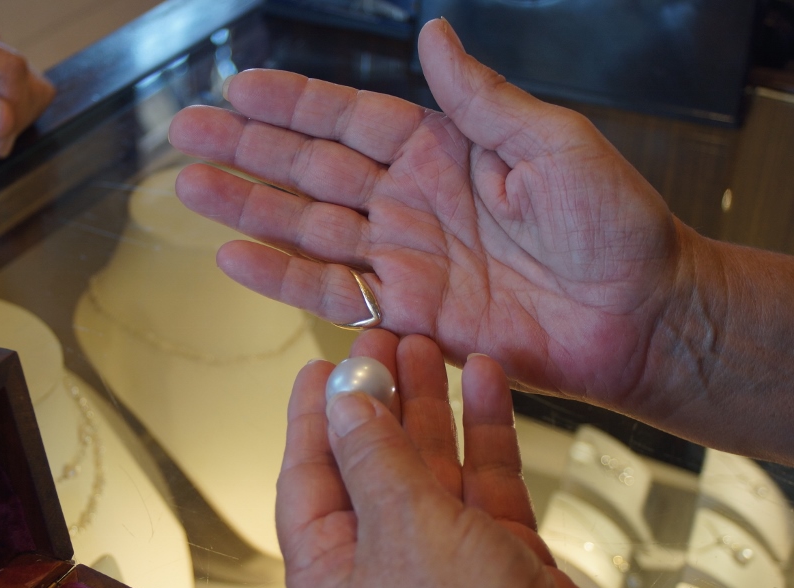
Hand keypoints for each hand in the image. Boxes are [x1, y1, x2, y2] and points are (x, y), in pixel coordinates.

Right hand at [169, 18, 685, 414]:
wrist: (638, 315)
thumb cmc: (613, 223)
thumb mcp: (550, 142)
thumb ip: (481, 98)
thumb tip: (433, 36)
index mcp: (443, 151)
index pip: (349, 120)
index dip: (292, 103)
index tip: (238, 86)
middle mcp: (411, 203)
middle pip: (310, 169)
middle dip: (246, 149)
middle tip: (186, 131)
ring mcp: (403, 260)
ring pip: (307, 228)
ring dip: (247, 208)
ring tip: (190, 187)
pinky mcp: (406, 314)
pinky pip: (332, 292)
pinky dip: (282, 276)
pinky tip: (235, 256)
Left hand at [278, 329, 650, 587]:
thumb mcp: (404, 530)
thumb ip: (374, 457)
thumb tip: (345, 403)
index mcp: (333, 573)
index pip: (308, 477)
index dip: (314, 417)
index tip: (323, 367)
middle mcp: (384, 566)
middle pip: (372, 463)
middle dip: (379, 400)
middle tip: (386, 344)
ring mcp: (444, 560)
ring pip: (431, 466)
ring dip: (432, 407)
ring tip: (432, 350)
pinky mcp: (499, 556)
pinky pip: (485, 481)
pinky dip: (486, 432)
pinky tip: (486, 384)